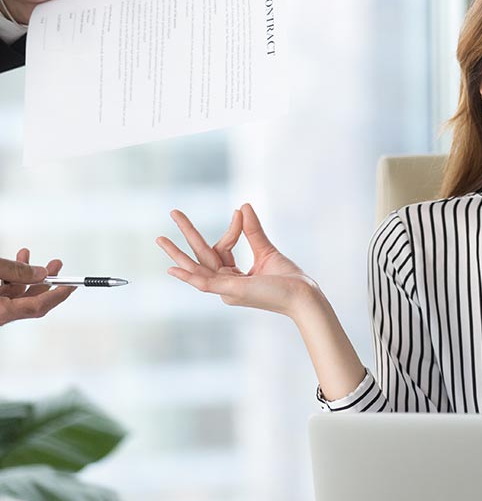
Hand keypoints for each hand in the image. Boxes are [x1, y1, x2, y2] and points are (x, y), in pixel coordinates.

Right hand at [0, 248, 73, 325]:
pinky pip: (5, 289)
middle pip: (29, 300)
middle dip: (44, 280)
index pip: (38, 306)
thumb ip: (16, 272)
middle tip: (55, 266)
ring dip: (25, 274)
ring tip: (28, 256)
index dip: (58, 294)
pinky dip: (12, 276)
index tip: (71, 286)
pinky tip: (14, 263)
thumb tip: (40, 273)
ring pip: (15, 292)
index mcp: (0, 311)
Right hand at [156, 204, 317, 317]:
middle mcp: (227, 285)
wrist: (302, 294)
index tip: (239, 212)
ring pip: (196, 268)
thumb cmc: (288, 279)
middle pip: (201, 256)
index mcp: (234, 277)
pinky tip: (172, 269)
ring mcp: (227, 289)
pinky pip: (204, 283)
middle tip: (173, 212)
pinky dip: (188, 276)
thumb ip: (252, 230)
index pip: (222, 248)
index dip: (231, 230)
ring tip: (160, 238)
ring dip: (177, 253)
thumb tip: (243, 206)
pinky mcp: (230, 291)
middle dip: (186, 234)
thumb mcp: (266, 250)